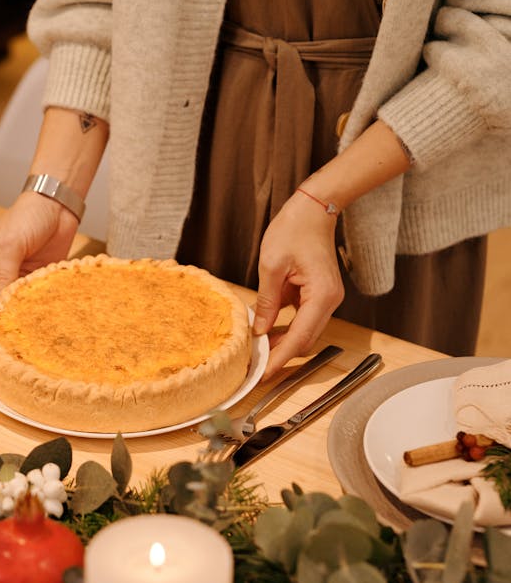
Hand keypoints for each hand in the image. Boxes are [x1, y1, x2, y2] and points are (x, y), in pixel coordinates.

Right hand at [0, 192, 79, 332]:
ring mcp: (12, 280)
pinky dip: (24, 315)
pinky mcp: (32, 284)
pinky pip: (25, 303)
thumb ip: (4, 275)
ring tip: (0, 344)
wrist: (58, 207)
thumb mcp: (11, 244)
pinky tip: (24, 331)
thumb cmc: (28, 217)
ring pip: (3, 307)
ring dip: (4, 321)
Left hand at [252, 192, 343, 378]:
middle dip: (280, 354)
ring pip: (304, 332)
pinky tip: (265, 329)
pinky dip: (285, 327)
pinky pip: (302, 319)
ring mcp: (326, 298)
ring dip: (282, 342)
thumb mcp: (272, 266)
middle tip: (254, 365)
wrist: (313, 208)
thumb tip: (261, 330)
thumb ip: (267, 302)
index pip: (300, 338)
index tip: (262, 374)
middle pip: (305, 340)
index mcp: (321, 296)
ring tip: (257, 349)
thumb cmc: (295, 229)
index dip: (280, 359)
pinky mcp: (319, 294)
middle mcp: (329, 301)